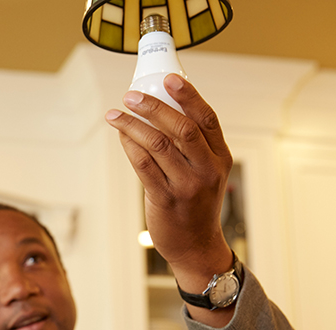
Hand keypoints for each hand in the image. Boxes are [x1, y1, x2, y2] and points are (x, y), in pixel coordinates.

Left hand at [105, 74, 232, 298]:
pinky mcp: (165, 199)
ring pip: (158, 145)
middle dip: (153, 107)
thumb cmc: (195, 203)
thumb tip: (159, 108)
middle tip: (130, 95)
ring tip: (115, 114)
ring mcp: (187, 185)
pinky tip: (120, 135)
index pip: (207, 118)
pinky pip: (143, 166)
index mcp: (220, 157)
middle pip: (182, 128)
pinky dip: (129, 146)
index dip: (188, 95)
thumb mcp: (205, 172)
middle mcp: (207, 169)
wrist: (195, 246)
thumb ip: (190, 146)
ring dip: (132, 125)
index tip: (168, 78)